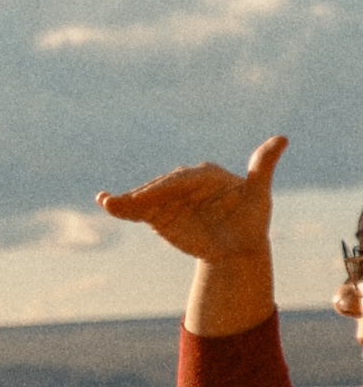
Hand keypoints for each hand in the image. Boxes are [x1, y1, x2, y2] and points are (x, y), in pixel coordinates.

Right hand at [97, 133, 284, 261]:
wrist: (234, 248)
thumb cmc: (250, 221)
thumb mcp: (258, 197)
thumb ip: (261, 168)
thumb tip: (281, 138)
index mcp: (207, 175)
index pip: (183, 179)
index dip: (166, 188)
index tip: (150, 196)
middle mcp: (184, 183)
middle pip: (160, 188)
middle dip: (143, 195)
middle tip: (126, 203)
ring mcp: (168, 198)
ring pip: (145, 198)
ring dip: (126, 200)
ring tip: (107, 203)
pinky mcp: (156, 213)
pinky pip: (137, 210)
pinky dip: (122, 207)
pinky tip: (105, 203)